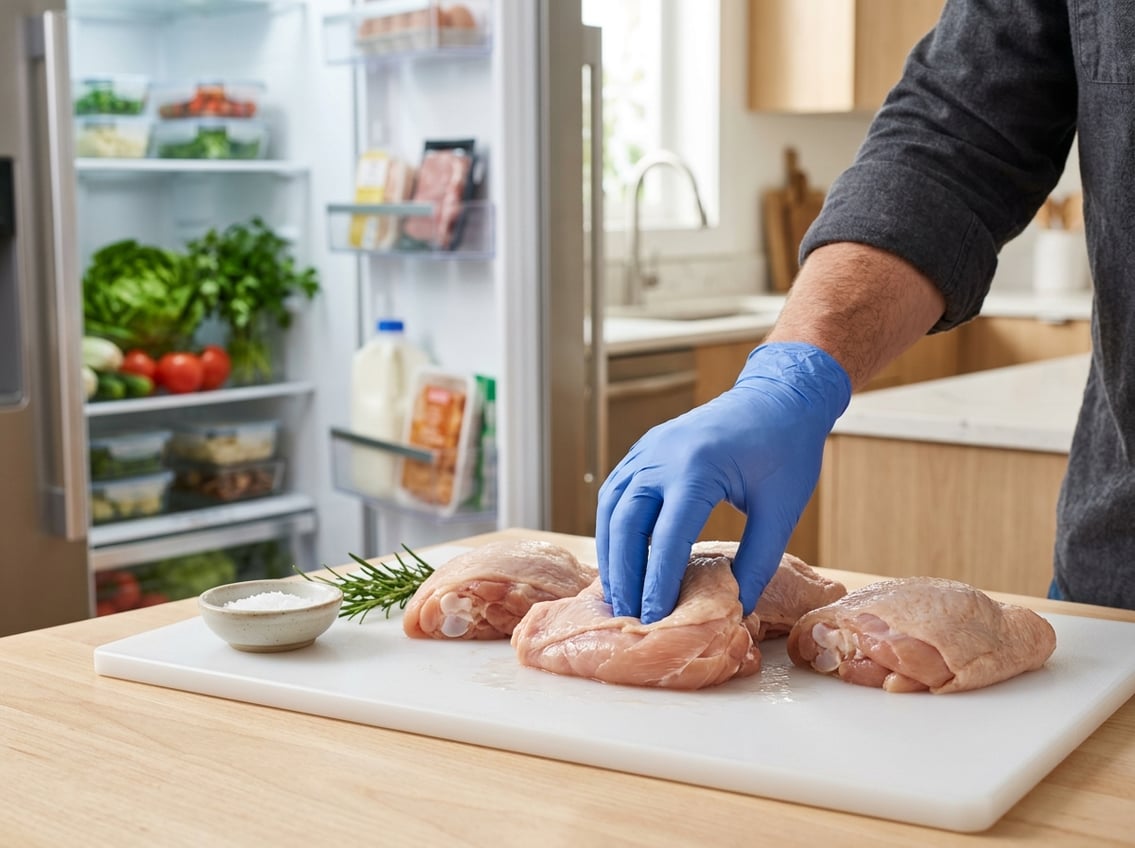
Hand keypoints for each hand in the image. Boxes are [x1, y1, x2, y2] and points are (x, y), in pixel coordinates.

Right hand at [596, 342, 850, 622]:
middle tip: (629, 615)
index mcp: (698, 468)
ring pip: (612, 508)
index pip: (667, 538)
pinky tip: (620, 556)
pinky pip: (616, 492)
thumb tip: (735, 609)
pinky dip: (612, 528)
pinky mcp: (645, 449)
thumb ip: (756, 563)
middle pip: (626, 524)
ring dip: (611, 553)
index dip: (658, 583)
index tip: (656, 618)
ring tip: (619, 594)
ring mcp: (648, 449)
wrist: (779, 396)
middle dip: (625, 574)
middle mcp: (662, 456)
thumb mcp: (781, 510)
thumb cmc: (787, 450)